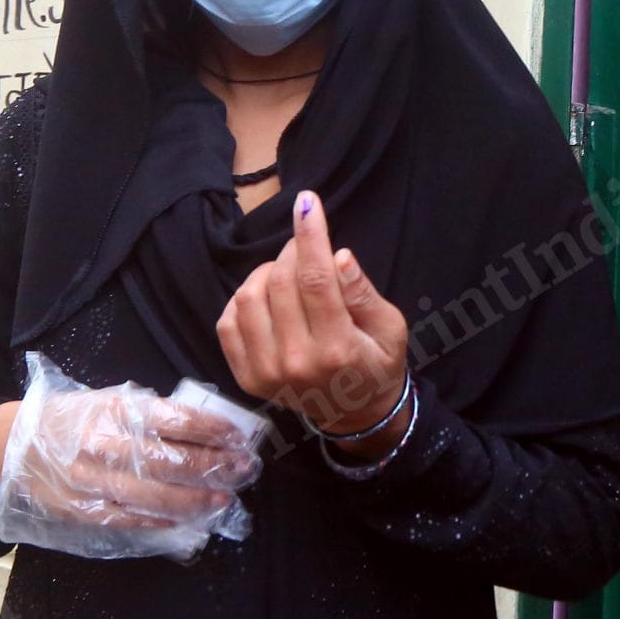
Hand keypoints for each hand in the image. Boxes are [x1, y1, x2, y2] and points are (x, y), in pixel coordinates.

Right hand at [0, 383, 259, 534]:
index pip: (174, 419)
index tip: (238, 437)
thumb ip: (150, 413)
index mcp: (115, 411)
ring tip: (223, 500)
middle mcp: (104, 445)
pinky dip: (158, 520)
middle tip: (243, 469)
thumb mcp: (109, 401)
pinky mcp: (80, 508)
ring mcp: (90, 480)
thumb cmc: (73, 419)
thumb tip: (203, 427)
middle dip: (213, 466)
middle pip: (169, 459)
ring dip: (193, 499)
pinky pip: (126, 518)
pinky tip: (184, 520)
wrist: (14, 445)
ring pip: (151, 494)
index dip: (211, 429)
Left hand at [217, 190, 411, 455]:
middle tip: (308, 247)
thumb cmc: (377, 366)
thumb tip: (338, 256)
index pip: (316, 280)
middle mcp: (295, 362)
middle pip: (281, 283)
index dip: (310, 236)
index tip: (307, 202)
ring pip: (249, 297)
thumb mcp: (390, 329)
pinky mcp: (245, 377)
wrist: (355, 415)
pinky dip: (244, 298)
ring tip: (289, 274)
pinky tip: (268, 297)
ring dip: (267, 272)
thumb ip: (364, 294)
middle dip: (293, 250)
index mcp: (336, 349)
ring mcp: (265, 372)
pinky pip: (228, 320)